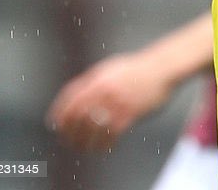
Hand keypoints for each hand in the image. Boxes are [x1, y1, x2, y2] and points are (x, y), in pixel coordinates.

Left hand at [45, 51, 174, 151]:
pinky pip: (110, 135)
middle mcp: (103, 89)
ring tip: (86, 148)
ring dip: (85, 142)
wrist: (163, 68)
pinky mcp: (129, 113)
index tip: (55, 125)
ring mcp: (116, 101)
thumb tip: (76, 96)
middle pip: (76, 115)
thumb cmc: (138, 69)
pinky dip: (104, 145)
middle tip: (70, 142)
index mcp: (97, 77)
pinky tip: (105, 147)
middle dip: (70, 132)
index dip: (59, 113)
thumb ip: (94, 80)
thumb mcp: (112, 68)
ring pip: (91, 129)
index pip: (69, 98)